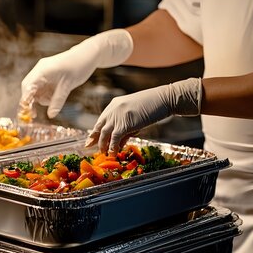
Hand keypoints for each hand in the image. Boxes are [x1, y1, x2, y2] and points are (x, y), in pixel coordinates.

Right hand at [19, 29, 132, 118]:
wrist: (87, 56)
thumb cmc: (78, 66)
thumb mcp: (68, 86)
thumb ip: (58, 101)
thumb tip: (50, 115)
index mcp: (42, 70)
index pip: (28, 87)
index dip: (25, 100)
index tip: (27, 113)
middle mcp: (40, 71)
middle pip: (28, 89)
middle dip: (31, 101)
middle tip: (35, 115)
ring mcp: (44, 73)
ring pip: (36, 90)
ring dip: (41, 98)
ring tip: (54, 99)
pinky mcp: (48, 76)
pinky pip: (43, 88)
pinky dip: (47, 95)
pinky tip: (56, 95)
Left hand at [86, 78, 202, 152]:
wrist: (163, 99)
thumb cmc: (153, 106)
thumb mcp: (135, 115)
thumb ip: (126, 129)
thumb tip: (119, 143)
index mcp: (114, 105)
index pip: (101, 120)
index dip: (96, 131)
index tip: (91, 139)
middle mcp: (112, 110)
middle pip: (99, 126)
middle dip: (94, 138)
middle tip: (89, 147)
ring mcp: (117, 117)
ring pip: (104, 134)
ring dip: (103, 145)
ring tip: (104, 153)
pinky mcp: (124, 124)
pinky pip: (114, 139)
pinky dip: (113, 147)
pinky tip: (113, 153)